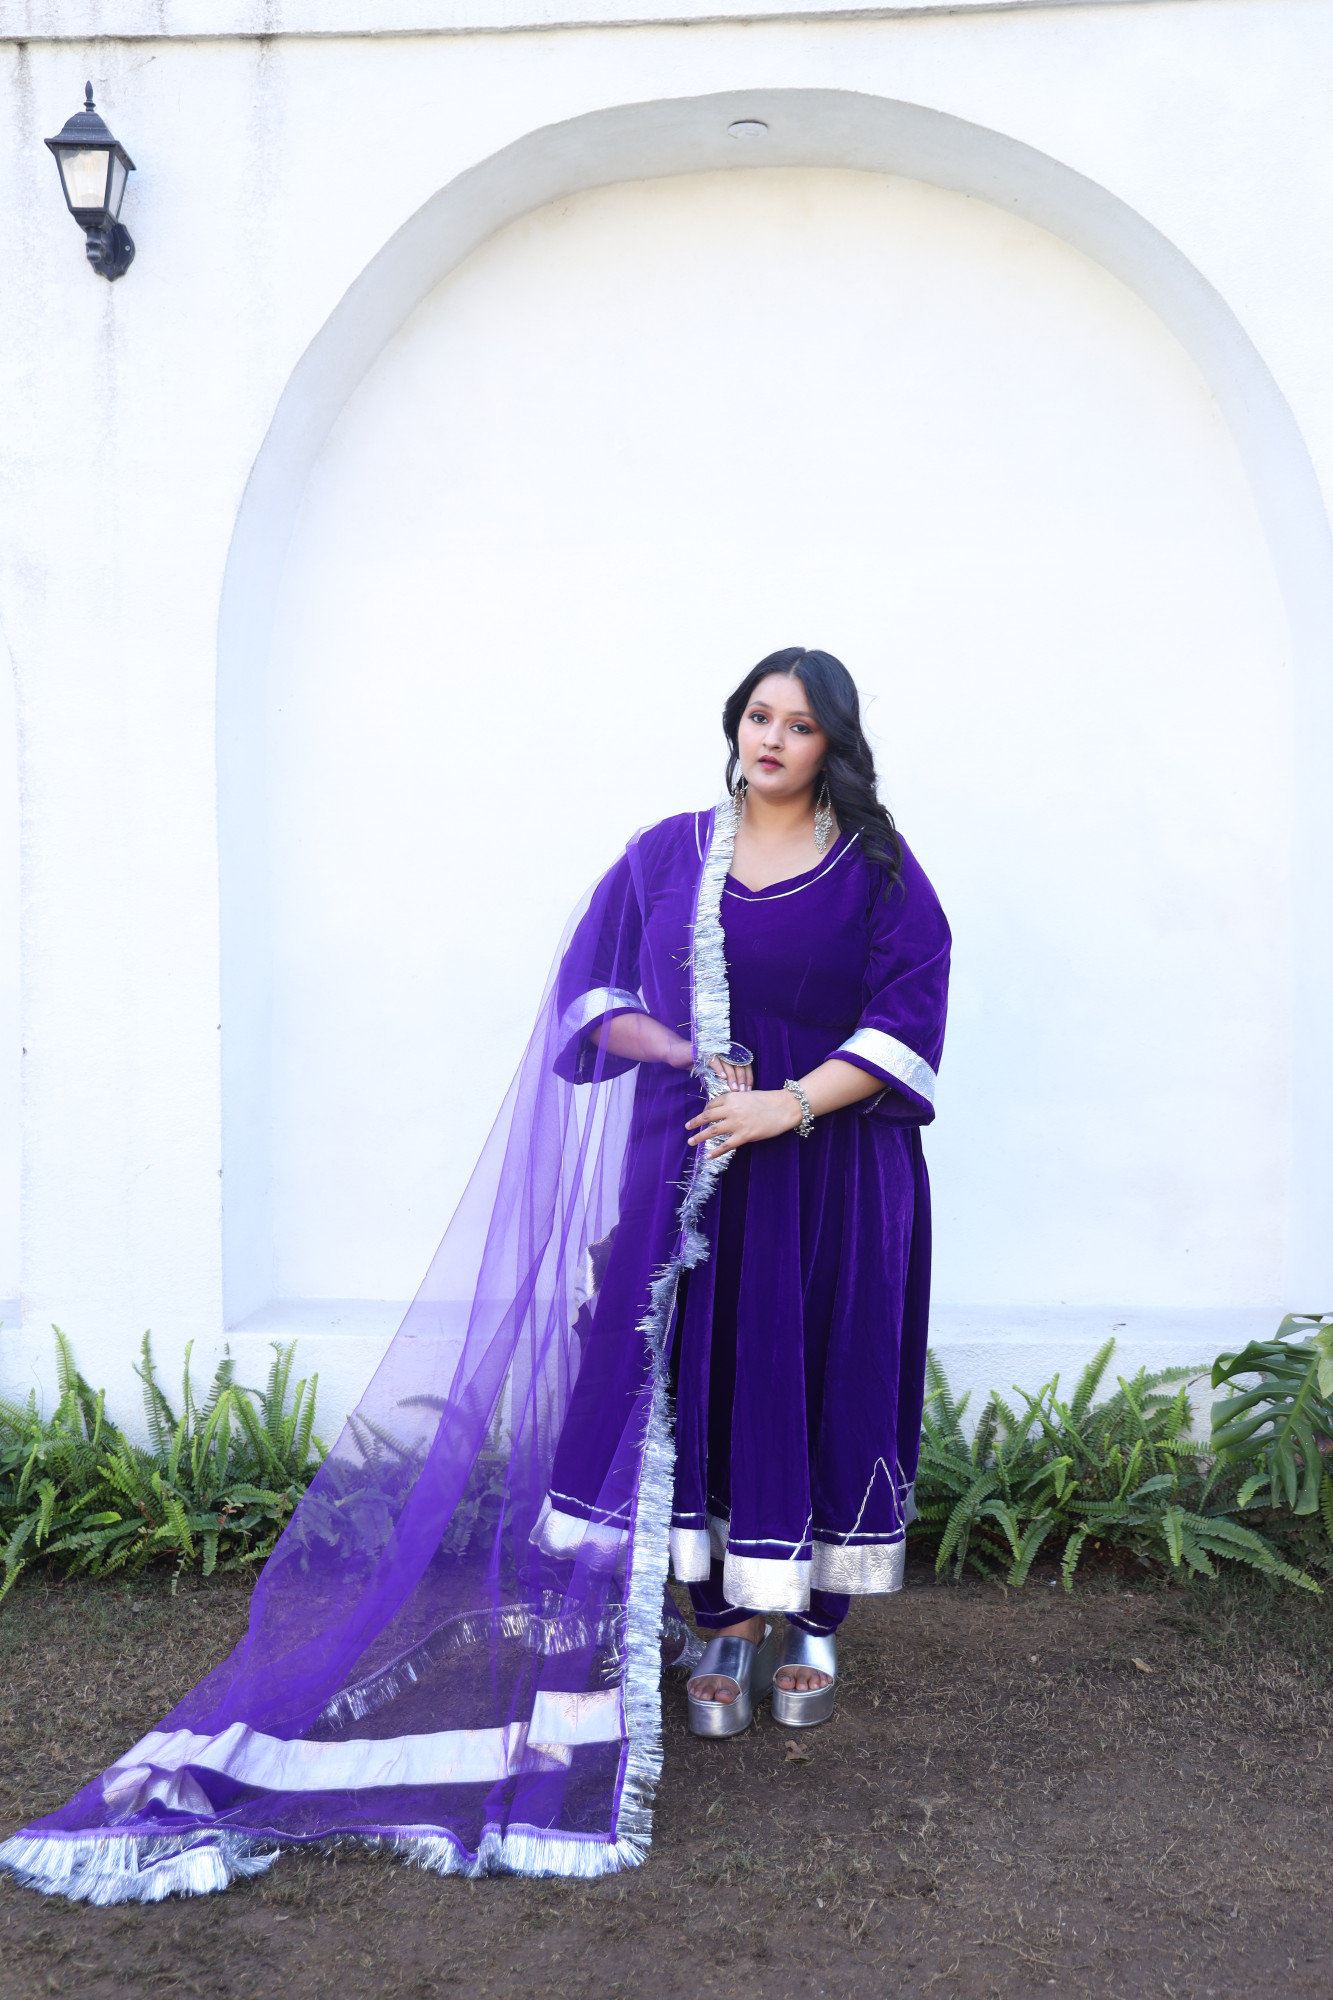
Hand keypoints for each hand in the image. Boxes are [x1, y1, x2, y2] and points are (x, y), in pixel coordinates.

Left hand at [686, 1086, 801, 1157]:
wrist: (785, 1107)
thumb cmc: (769, 1100)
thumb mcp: (748, 1095)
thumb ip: (736, 1102)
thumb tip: (726, 1110)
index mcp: (732, 1097)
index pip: (712, 1104)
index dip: (705, 1110)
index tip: (703, 1116)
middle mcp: (731, 1109)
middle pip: (707, 1117)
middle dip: (695, 1122)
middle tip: (687, 1127)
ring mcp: (737, 1123)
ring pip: (712, 1131)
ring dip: (699, 1137)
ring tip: (691, 1141)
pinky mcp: (745, 1135)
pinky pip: (726, 1145)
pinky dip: (715, 1151)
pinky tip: (708, 1156)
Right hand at [707, 1056, 752, 1091]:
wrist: (704, 1048)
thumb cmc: (717, 1062)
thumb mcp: (728, 1066)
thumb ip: (735, 1074)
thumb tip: (742, 1088)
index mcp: (737, 1055)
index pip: (747, 1067)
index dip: (748, 1079)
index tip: (748, 1090)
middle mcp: (731, 1053)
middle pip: (739, 1067)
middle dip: (741, 1080)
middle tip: (741, 1091)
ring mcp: (720, 1053)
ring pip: (729, 1065)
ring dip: (732, 1078)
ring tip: (734, 1089)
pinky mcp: (709, 1053)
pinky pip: (715, 1061)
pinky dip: (719, 1069)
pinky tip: (723, 1077)